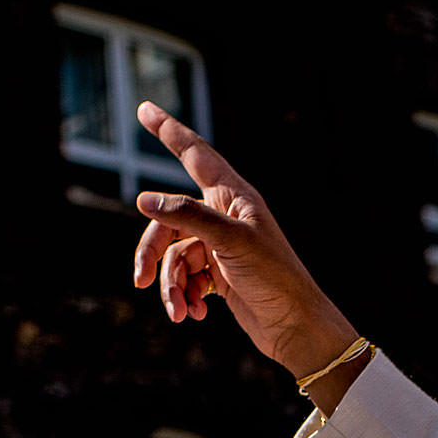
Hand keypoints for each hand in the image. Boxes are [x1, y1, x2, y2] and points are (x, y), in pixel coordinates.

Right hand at [128, 108, 361, 392]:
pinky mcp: (218, 275)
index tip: (144, 109)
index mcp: (234, 196)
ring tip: (180, 313)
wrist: (296, 327)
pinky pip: (186, 278)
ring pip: (174, 255)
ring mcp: (219, 246)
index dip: (170, 132)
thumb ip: (188, 216)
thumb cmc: (274, 278)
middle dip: (153, 253)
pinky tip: (194, 315)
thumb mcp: (231, 242)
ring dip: (171, 285)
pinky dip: (184, 297)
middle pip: (169, 220)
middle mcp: (224, 216)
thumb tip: (144, 200)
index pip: (195, 155)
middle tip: (141, 281)